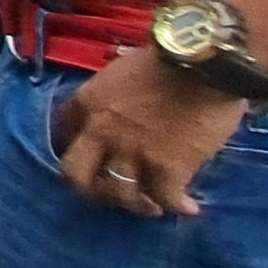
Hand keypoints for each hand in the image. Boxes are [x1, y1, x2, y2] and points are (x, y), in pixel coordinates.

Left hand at [53, 48, 247, 217]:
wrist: (206, 63)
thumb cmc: (170, 59)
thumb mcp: (124, 70)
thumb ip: (116, 96)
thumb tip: (127, 111)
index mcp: (87, 102)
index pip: (61, 132)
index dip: (74, 148)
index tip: (91, 157)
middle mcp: (100, 130)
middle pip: (75, 174)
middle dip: (90, 189)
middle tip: (110, 191)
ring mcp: (131, 152)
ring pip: (119, 194)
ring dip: (136, 204)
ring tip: (152, 205)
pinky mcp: (167, 169)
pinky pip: (165, 199)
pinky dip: (178, 207)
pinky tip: (189, 208)